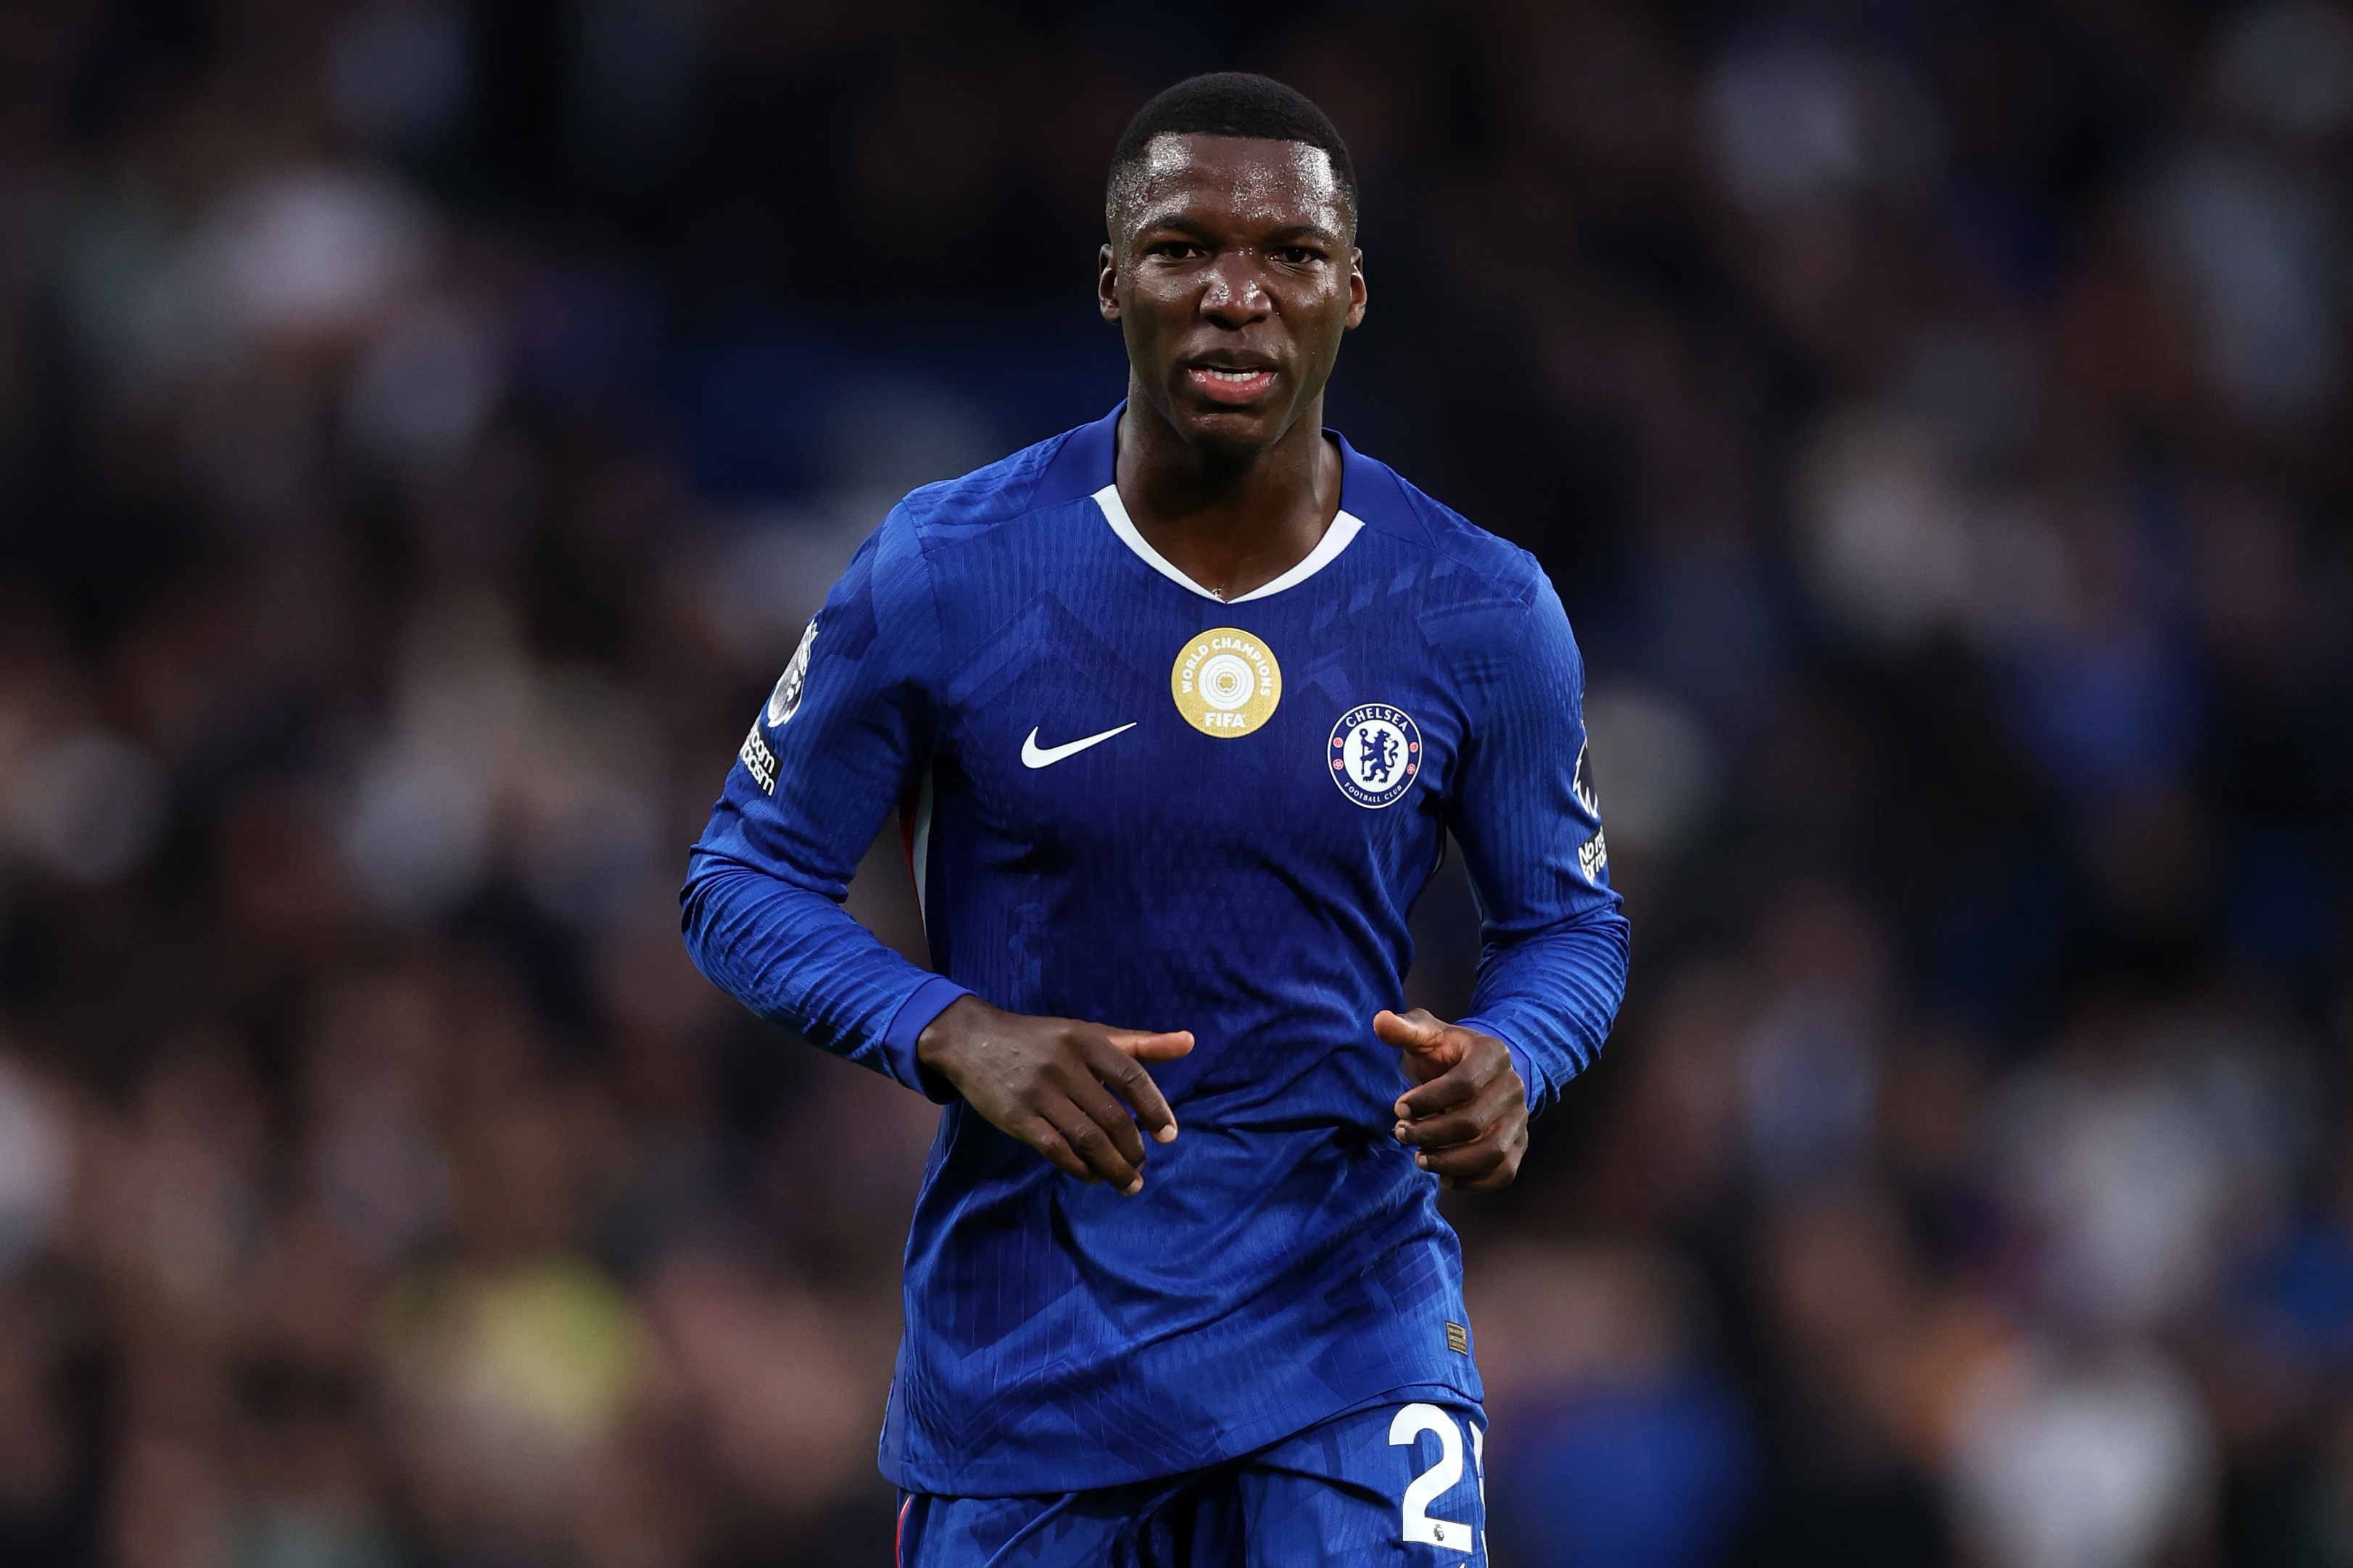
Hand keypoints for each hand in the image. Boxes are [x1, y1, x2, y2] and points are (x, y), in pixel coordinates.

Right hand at [916, 996, 1192, 1194]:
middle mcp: (1064, 1066)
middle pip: (1112, 1116)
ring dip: (1113, 1167)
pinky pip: (1056, 1150)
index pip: (1132, 1078)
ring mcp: (1038, 1094)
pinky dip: (1080, 1168)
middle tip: (1143, 1163)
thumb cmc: (1042, 1039)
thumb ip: (1139, 1043)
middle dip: (1134, 1147)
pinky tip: (1094, 1176)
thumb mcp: (1089, 1033)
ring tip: (1129, 1182)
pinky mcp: (1017, 1118)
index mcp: (1086, 1041)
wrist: (973, 1040)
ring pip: (1087, 1139)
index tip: (1169, 1135)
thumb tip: (1190, 1042)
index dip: (1155, 1108)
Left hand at [1374, 1009, 1528, 1191]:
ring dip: (1451, 1162)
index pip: (1464, 1083)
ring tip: (1419, 1159)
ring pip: (1493, 1153)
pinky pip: (1504, 1173)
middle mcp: (1514, 1087)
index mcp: (1494, 1054)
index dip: (1427, 1100)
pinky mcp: (1519, 1145)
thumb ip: (1405, 1029)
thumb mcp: (1427, 1035)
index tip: (1398, 1108)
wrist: (1480, 1069)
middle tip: (1401, 1134)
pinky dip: (1474, 1182)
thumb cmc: (1447, 1053)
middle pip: (1474, 1122)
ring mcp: (1520, 1119)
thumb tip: (1380, 1020)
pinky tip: (1444, 1178)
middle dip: (1431, 1133)